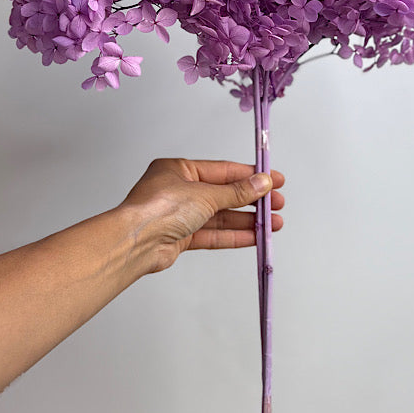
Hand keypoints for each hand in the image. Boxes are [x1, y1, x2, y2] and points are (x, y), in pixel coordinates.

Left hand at [121, 158, 284, 271]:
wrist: (136, 242)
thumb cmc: (159, 208)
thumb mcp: (206, 194)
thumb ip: (236, 192)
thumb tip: (261, 183)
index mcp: (179, 170)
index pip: (223, 171)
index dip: (251, 176)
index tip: (273, 180)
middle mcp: (179, 191)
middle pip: (224, 195)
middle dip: (252, 201)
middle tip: (277, 204)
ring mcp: (180, 215)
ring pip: (220, 217)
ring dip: (247, 221)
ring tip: (273, 224)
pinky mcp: (181, 238)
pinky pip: (213, 235)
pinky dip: (234, 236)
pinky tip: (255, 236)